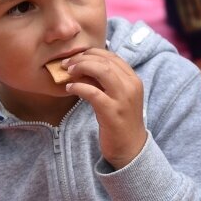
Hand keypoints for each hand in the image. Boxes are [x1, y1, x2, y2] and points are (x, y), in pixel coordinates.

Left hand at [63, 48, 146, 169]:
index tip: (77, 57)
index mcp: (133, 79)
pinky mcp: (112, 112)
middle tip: (67, 64)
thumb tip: (82, 67)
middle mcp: (131, 86)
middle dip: (83, 58)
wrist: (130, 148)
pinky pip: (93, 92)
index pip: (112, 56)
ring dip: (81, 68)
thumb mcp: (117, 97)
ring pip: (102, 71)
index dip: (92, 52)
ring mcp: (123, 99)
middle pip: (105, 60)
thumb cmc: (120, 121)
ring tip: (68, 72)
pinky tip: (70, 88)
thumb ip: (106, 82)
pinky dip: (78, 87)